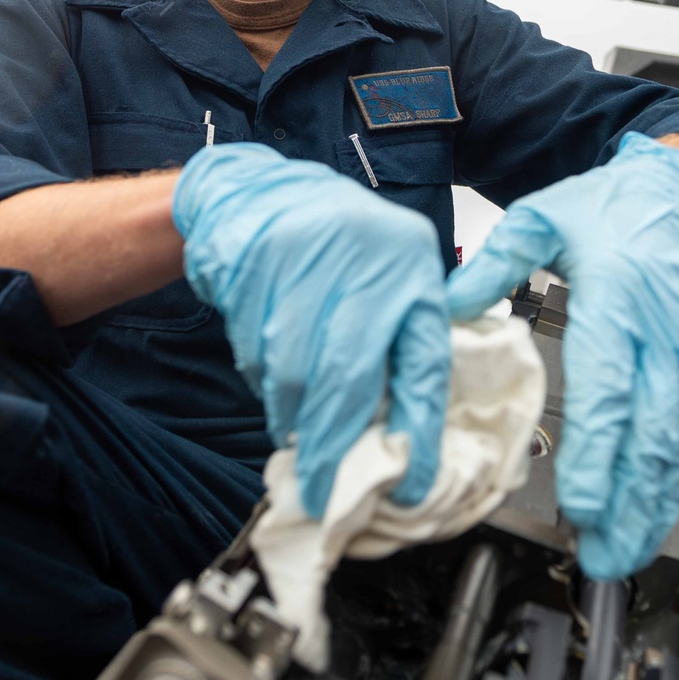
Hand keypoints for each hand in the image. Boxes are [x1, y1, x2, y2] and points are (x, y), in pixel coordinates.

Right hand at [173, 143, 449, 517]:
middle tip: (322, 487)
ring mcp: (306, 261)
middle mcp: (366, 262)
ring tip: (292, 430)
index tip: (408, 485)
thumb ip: (397, 341)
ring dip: (292, 417)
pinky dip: (264, 382)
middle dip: (333, 444)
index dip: (417, 431)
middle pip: (350, 376)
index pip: (424, 364)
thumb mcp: (385, 277)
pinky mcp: (254, 268)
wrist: (254, 192)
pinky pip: (258, 354)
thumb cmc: (332, 241)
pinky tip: (270, 375)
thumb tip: (399, 434)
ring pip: (297, 372)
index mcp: (412, 269)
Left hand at [446, 133, 678, 578]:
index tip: (578, 503)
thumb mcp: (543, 217)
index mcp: (616, 303)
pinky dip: (667, 484)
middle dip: (627, 505)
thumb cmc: (611, 209)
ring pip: (673, 447)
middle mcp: (657, 339)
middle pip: (648, 438)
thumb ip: (494, 262)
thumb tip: (446, 304)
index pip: (609, 392)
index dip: (597, 455)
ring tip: (622, 554)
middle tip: (599, 556)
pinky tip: (647, 515)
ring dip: (651, 507)